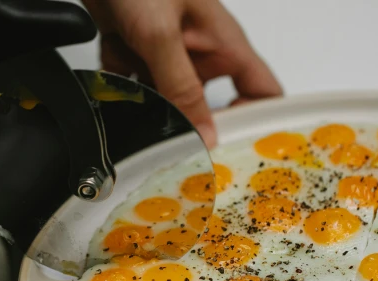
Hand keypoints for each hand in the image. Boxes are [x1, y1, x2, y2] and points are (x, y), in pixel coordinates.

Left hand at [81, 0, 282, 147]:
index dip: (256, 123)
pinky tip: (115, 57)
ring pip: (165, 99)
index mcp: (225, 45)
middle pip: (205, 106)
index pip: (262, 92)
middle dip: (184, 120)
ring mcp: (170, 53)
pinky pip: (135, 83)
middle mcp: (202, 52)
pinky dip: (121, 78)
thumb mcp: (162, 35)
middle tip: (170, 137)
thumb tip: (206, 135)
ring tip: (133, 78)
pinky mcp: (140, 51)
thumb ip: (181, 88)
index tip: (234, 150)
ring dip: (145, 96)